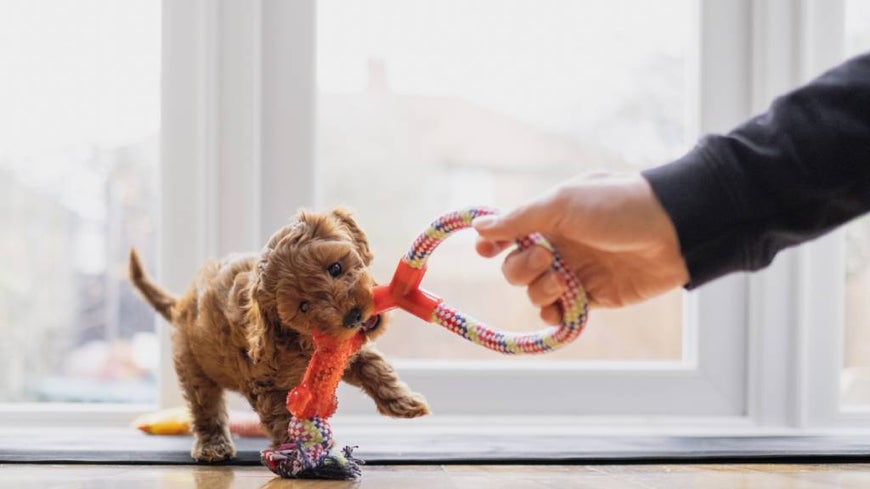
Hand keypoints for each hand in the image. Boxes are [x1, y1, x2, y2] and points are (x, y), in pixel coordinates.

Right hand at [473, 172, 688, 323]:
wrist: (672, 231)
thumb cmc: (616, 206)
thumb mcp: (563, 202)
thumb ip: (519, 218)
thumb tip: (479, 226)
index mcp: (548, 217)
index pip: (508, 233)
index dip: (493, 243)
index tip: (485, 250)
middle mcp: (558, 244)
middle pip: (515, 267)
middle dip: (521, 267)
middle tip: (547, 256)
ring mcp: (575, 271)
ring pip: (535, 292)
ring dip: (539, 290)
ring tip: (563, 280)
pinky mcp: (593, 296)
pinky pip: (560, 311)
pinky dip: (554, 313)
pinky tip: (560, 308)